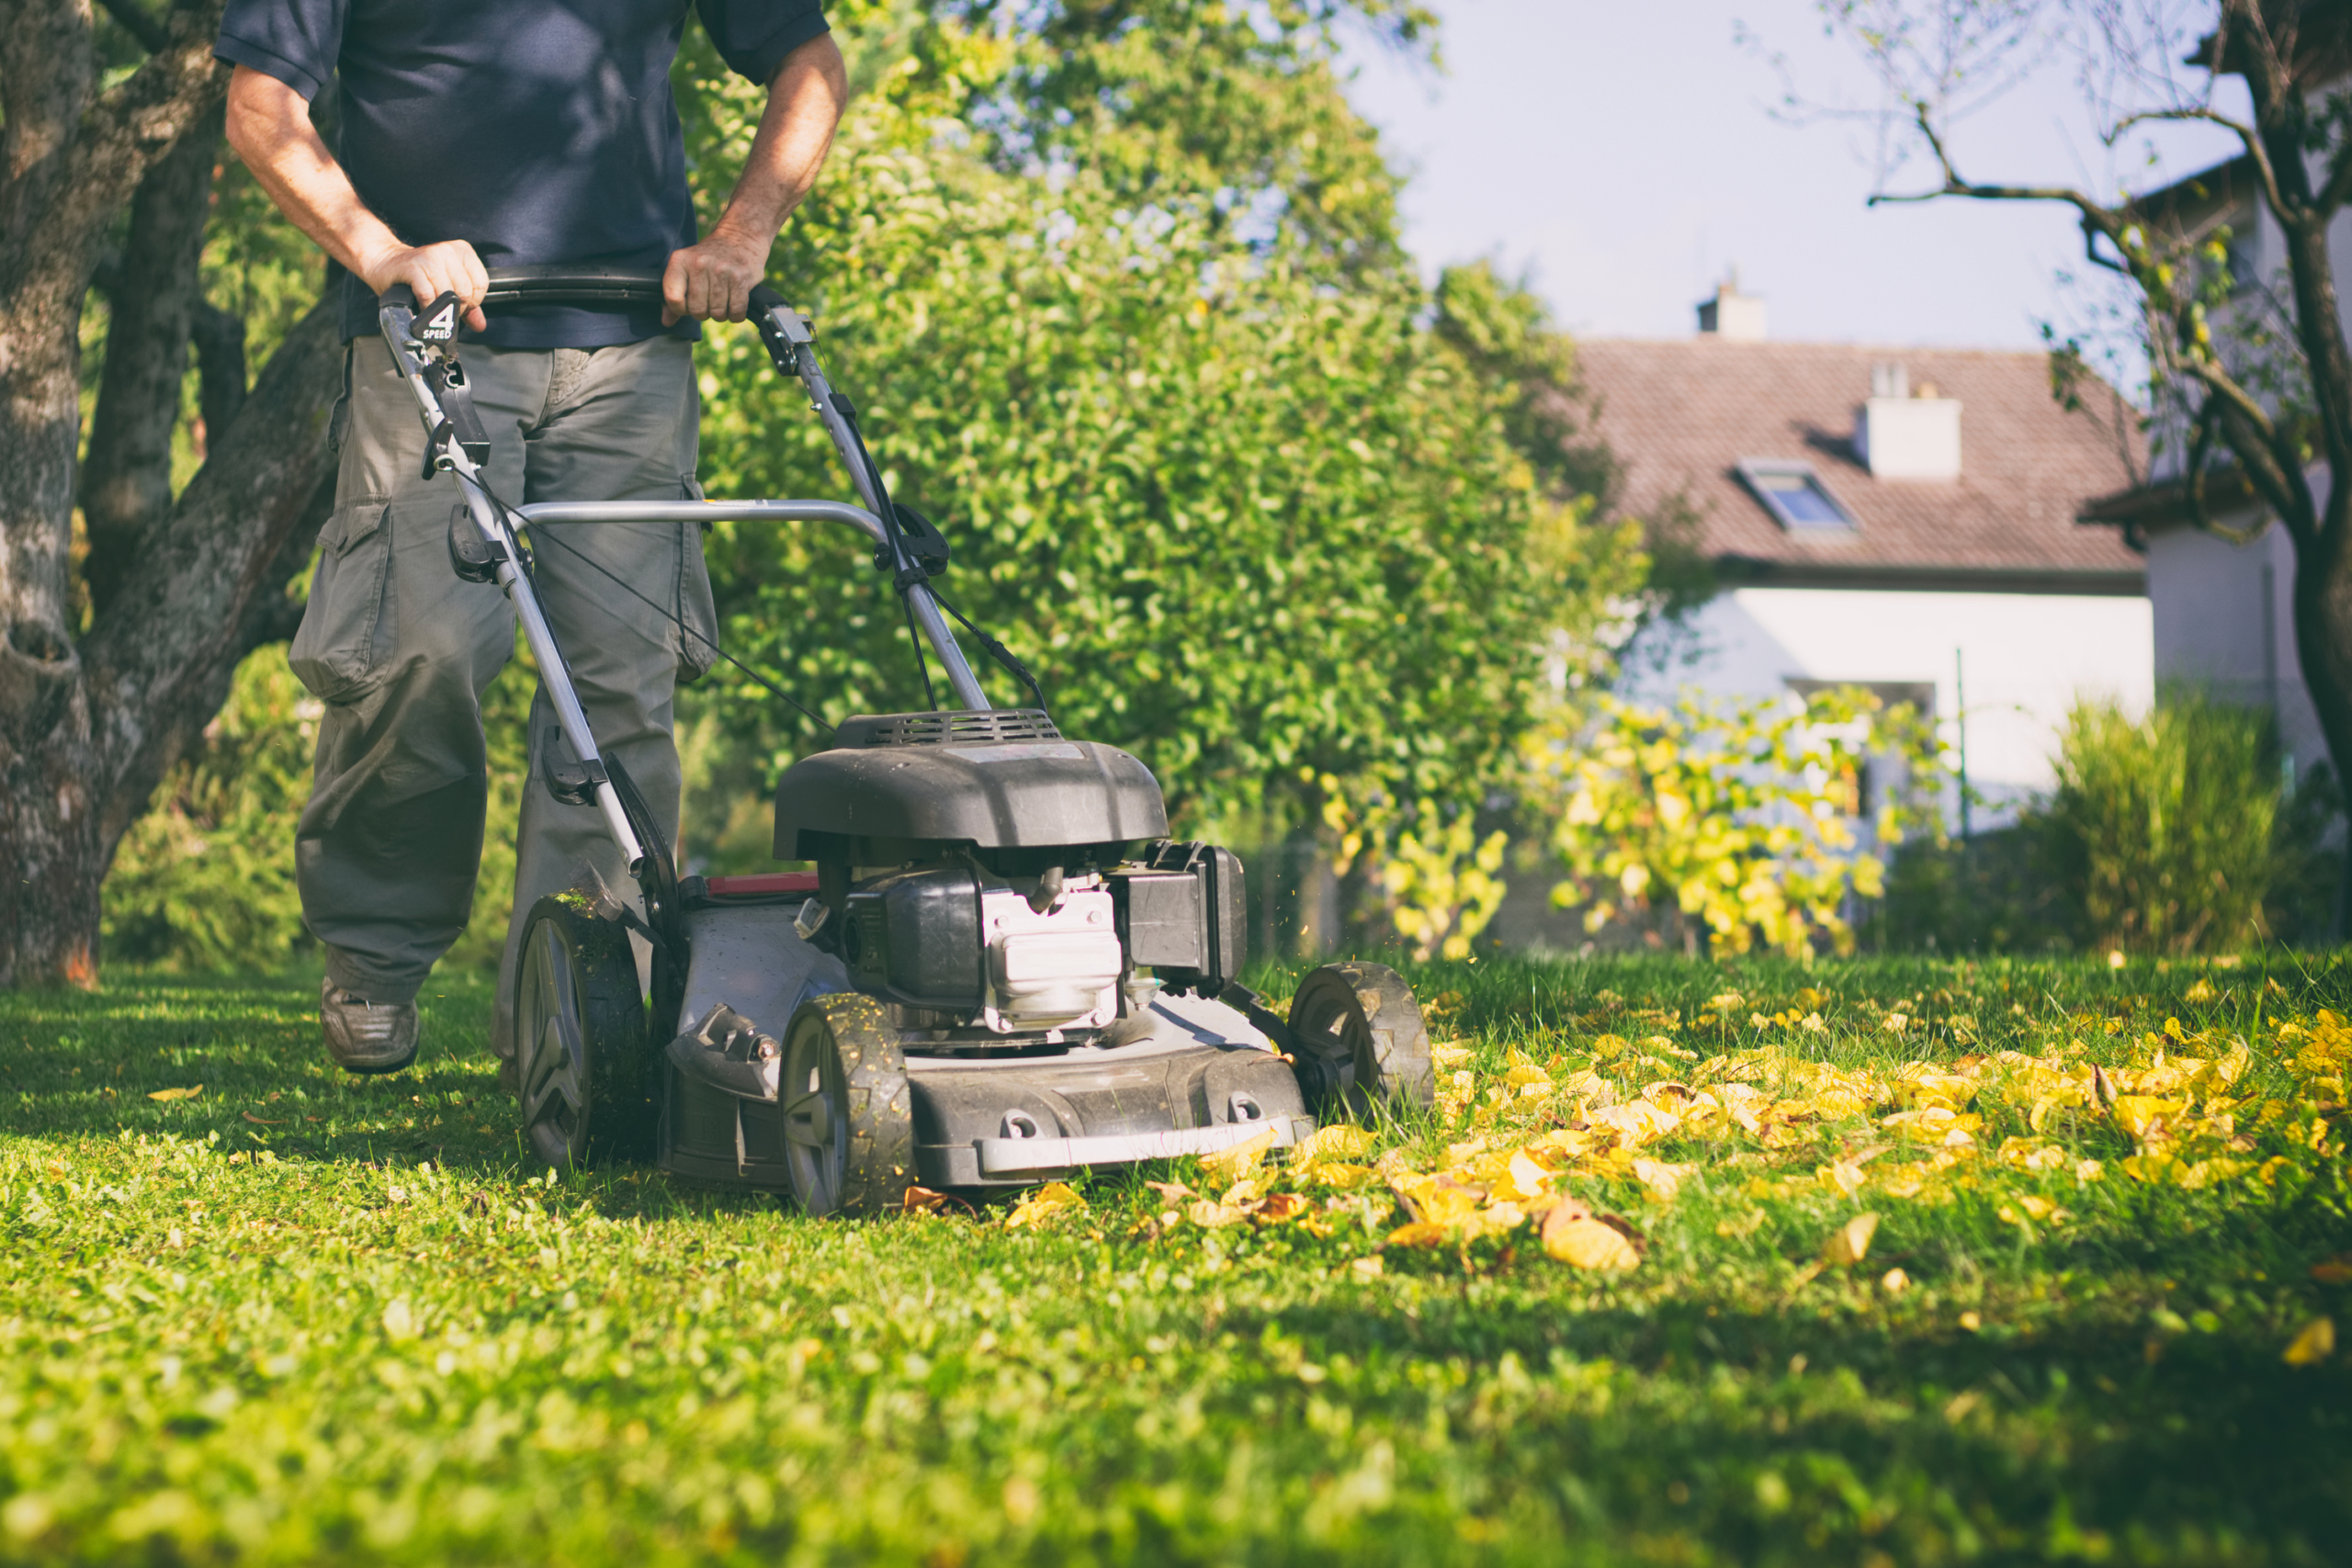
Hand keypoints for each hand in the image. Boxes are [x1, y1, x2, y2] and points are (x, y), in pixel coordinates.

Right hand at [360, 239, 487, 331]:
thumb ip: (468, 304)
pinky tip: (422, 306)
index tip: (459, 304)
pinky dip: (427, 307)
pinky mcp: (413, 267)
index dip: (473, 301)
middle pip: (465, 291)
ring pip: (447, 294)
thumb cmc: (418, 275)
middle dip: (455, 307)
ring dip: (440, 308)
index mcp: (462, 251)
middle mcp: (448, 251)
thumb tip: (480, 325)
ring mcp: (430, 256)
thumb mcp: (447, 285)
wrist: (385, 263)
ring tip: (431, 307)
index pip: (481, 283)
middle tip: (443, 309)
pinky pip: (428, 295)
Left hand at [661, 231, 769, 325]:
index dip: (680, 309)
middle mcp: (699, 264)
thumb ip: (674, 295)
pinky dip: (736, 315)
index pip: (673, 298)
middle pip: (697, 310)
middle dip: (703, 313)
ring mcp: (721, 270)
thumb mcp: (687, 268)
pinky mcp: (740, 278)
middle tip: (708, 303)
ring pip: (717, 313)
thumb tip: (667, 322)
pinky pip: (736, 311)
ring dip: (721, 314)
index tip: (687, 305)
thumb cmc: (709, 258)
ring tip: (722, 301)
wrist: (740, 237)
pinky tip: (735, 305)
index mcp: (680, 260)